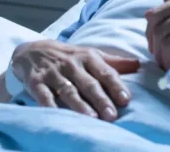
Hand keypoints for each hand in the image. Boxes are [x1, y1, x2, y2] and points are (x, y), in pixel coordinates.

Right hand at [11, 39, 139, 120]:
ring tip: (91, 118)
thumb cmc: (69, 57)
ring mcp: (53, 72)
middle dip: (101, 99)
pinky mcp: (35, 81)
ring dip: (80, 104)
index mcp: (88, 57)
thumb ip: (114, 62)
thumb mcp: (91, 55)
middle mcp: (72, 64)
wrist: (31, 51)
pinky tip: (57, 115)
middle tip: (112, 116)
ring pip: (69, 90)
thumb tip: (138, 64)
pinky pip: (43, 94)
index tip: (125, 100)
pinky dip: (49, 105)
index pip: (105, 72)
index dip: (116, 86)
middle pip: (89, 83)